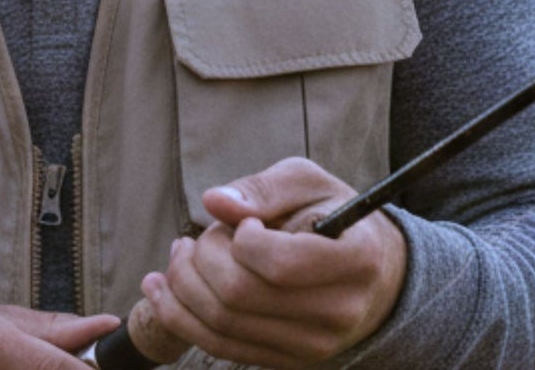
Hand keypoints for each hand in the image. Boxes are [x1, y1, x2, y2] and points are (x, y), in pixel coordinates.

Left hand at [140, 157, 406, 367]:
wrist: (371, 274)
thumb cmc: (333, 214)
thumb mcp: (308, 182)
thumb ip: (262, 188)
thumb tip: (213, 201)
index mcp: (355, 261)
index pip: (280, 264)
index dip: (244, 238)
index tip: (244, 223)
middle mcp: (337, 312)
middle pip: (241, 296)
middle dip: (202, 259)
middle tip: (200, 235)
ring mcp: (313, 346)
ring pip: (224, 325)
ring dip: (183, 286)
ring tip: (179, 254)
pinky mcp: (287, 361)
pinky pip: (222, 347)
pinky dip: (181, 316)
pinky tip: (163, 288)